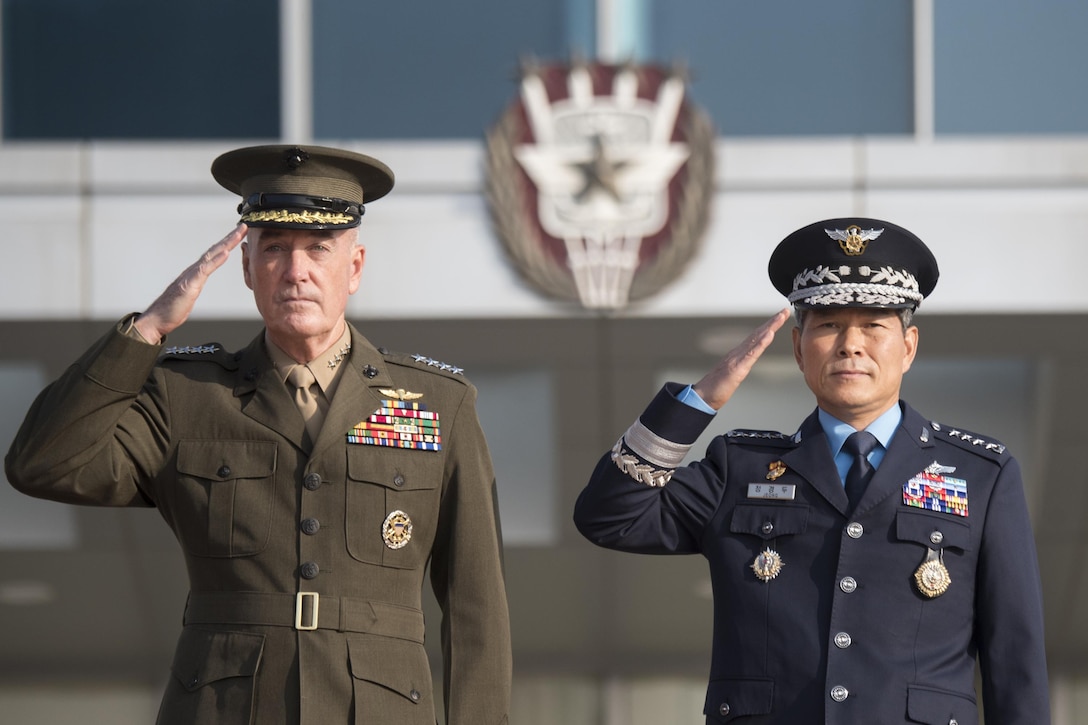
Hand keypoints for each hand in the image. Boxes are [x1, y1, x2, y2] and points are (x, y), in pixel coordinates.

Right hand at [134, 224, 246, 342]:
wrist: (157, 319)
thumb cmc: (172, 309)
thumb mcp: (189, 294)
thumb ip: (194, 285)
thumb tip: (198, 281)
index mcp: (196, 273)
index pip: (214, 254)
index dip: (227, 244)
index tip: (239, 235)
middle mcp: (193, 270)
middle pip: (215, 250)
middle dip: (230, 237)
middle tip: (243, 226)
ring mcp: (191, 276)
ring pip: (211, 255)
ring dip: (226, 243)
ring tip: (239, 233)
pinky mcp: (189, 284)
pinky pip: (205, 270)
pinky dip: (216, 260)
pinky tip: (226, 252)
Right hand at [691, 308, 790, 409]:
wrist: (703, 396)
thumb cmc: (716, 387)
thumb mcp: (732, 375)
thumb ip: (739, 365)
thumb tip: (745, 361)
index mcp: (739, 354)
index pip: (756, 338)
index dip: (768, 327)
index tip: (779, 318)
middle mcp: (738, 352)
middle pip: (758, 334)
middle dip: (772, 322)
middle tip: (784, 311)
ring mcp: (737, 358)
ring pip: (756, 339)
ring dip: (770, 327)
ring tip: (780, 317)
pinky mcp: (737, 367)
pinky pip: (751, 353)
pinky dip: (761, 342)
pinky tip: (769, 334)